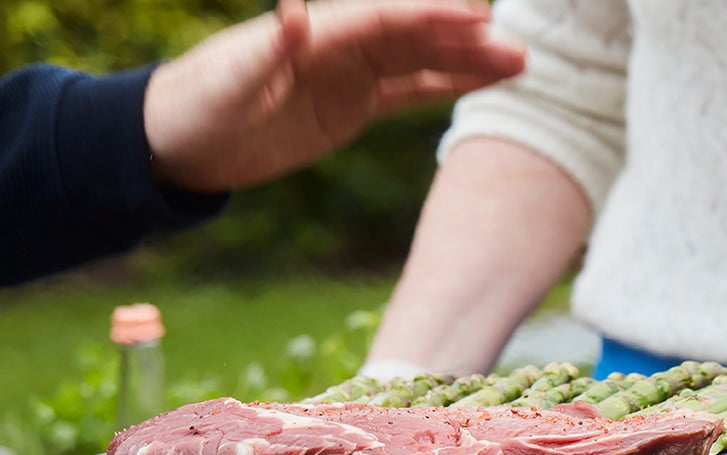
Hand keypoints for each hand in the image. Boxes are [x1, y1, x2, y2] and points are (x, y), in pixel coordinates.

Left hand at [143, 0, 524, 195]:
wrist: (178, 142)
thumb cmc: (195, 109)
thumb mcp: (225, 83)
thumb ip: (265, 49)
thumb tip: (294, 11)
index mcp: (313, 37)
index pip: (382, 19)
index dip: (428, 15)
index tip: (474, 16)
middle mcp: (337, 48)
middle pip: (413, 37)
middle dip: (465, 40)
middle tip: (517, 47)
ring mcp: (349, 75)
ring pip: (421, 62)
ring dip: (469, 62)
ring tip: (520, 64)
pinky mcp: (352, 106)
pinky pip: (410, 93)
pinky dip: (447, 87)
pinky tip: (484, 82)